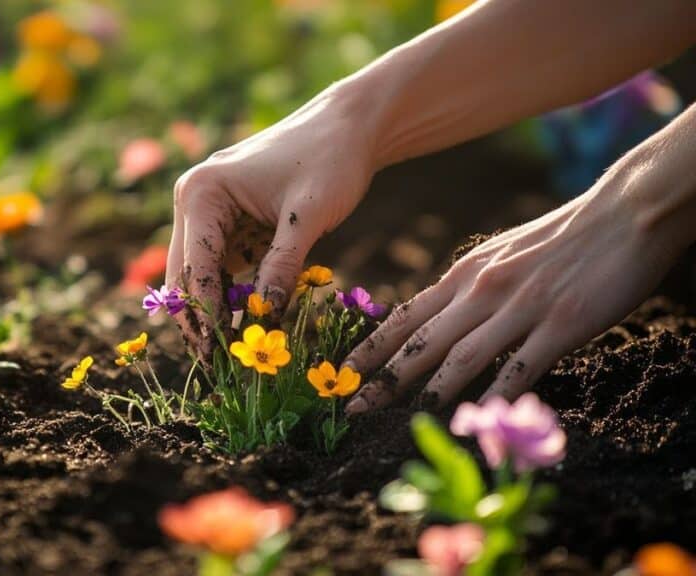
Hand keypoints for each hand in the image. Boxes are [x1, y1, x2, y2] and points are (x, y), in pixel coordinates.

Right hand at [167, 82, 378, 359]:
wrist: (350, 127)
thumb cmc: (330, 160)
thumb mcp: (308, 217)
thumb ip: (282, 268)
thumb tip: (264, 320)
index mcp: (202, 193)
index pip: (195, 266)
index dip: (205, 314)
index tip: (219, 353)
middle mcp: (194, 201)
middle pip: (185, 274)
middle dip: (200, 319)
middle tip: (217, 364)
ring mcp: (209, 212)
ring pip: (201, 275)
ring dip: (214, 310)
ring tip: (233, 350)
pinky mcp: (229, 221)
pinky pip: (223, 266)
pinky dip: (233, 293)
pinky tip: (247, 321)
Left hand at [344, 150, 693, 413]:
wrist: (623, 212)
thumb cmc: (561, 236)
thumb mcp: (500, 254)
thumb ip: (469, 287)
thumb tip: (439, 317)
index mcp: (466, 274)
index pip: (406, 317)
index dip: (371, 348)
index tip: (343, 372)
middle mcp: (483, 290)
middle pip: (422, 342)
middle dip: (383, 379)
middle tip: (351, 408)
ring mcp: (520, 307)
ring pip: (462, 357)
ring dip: (429, 393)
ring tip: (402, 422)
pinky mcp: (560, 323)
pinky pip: (520, 367)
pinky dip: (497, 395)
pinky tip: (480, 419)